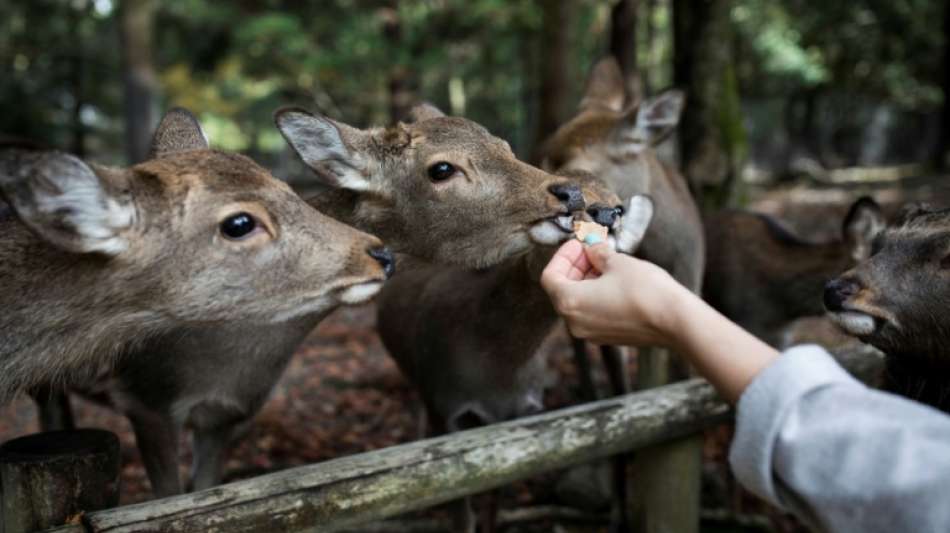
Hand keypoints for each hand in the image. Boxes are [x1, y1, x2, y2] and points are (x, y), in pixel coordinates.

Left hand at [540, 239, 688, 347]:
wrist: (675, 320)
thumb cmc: (645, 290)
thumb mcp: (617, 262)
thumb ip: (597, 252)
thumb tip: (591, 247)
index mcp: (569, 303)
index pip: (550, 277)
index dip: (562, 256)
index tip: (578, 243)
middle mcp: (574, 322)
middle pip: (562, 289)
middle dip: (575, 266)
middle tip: (592, 249)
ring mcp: (590, 333)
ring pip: (577, 301)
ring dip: (586, 279)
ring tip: (606, 261)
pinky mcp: (607, 336)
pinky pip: (591, 312)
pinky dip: (596, 294)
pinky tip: (614, 280)